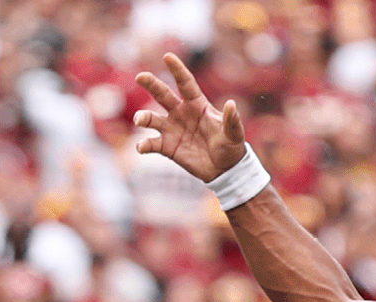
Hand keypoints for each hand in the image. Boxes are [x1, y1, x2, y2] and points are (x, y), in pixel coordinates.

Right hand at [134, 52, 247, 182]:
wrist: (225, 170)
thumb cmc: (231, 147)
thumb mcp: (234, 134)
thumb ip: (232, 120)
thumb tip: (231, 104)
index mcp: (197, 105)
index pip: (186, 84)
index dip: (177, 70)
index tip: (168, 56)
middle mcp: (180, 113)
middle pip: (162, 95)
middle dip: (151, 84)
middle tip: (140, 77)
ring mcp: (172, 129)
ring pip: (152, 118)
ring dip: (144, 117)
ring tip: (141, 120)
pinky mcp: (167, 147)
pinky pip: (151, 144)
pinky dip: (144, 145)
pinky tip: (142, 147)